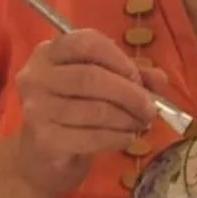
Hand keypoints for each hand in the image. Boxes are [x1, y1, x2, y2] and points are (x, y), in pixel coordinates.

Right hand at [13, 28, 168, 197]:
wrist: (42, 155)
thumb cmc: (75, 109)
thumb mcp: (102, 84)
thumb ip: (131, 75)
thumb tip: (160, 78)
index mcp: (49, 52)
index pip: (85, 43)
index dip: (117, 58)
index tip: (138, 77)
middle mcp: (36, 76)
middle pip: (90, 77)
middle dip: (129, 93)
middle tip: (150, 108)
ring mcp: (37, 108)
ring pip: (94, 109)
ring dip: (127, 118)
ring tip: (142, 123)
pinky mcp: (44, 139)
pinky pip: (91, 136)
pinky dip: (117, 137)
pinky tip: (128, 138)